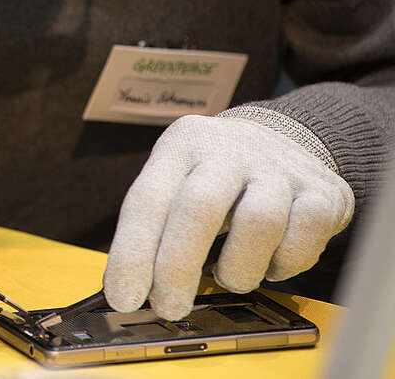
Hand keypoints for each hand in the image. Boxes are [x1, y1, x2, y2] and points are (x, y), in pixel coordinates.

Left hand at [103, 113, 353, 319]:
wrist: (284, 139)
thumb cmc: (215, 175)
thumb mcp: (177, 180)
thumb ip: (154, 226)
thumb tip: (127, 287)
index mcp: (181, 145)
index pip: (147, 199)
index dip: (133, 252)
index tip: (124, 296)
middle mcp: (228, 149)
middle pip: (199, 208)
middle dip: (177, 268)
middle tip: (168, 307)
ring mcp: (278, 167)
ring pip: (259, 224)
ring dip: (238, 269)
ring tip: (230, 278)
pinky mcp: (322, 191)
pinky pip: (303, 240)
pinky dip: (283, 265)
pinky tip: (269, 261)